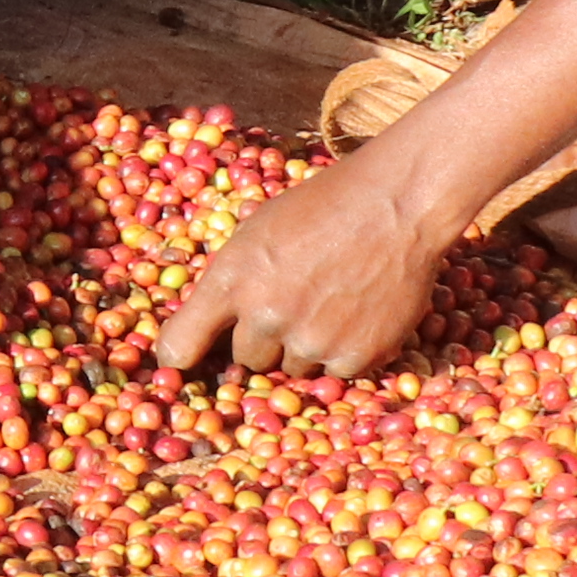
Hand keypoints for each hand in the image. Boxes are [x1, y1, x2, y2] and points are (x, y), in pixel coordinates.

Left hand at [152, 149, 452, 379]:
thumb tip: (212, 328)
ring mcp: (311, 341)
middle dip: (264, 340)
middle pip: (246, 361)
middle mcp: (266, 317)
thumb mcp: (257, 231)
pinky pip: (334, 372)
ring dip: (305, 347)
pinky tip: (358, 313)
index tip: (182, 362)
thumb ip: (231, 281)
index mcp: (232, 280)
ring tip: (331, 303)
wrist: (396, 204)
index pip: (180, 345)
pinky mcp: (355, 357)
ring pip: (292, 369)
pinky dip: (344, 351)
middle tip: (294, 305)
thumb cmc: (322, 208)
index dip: (180, 357)